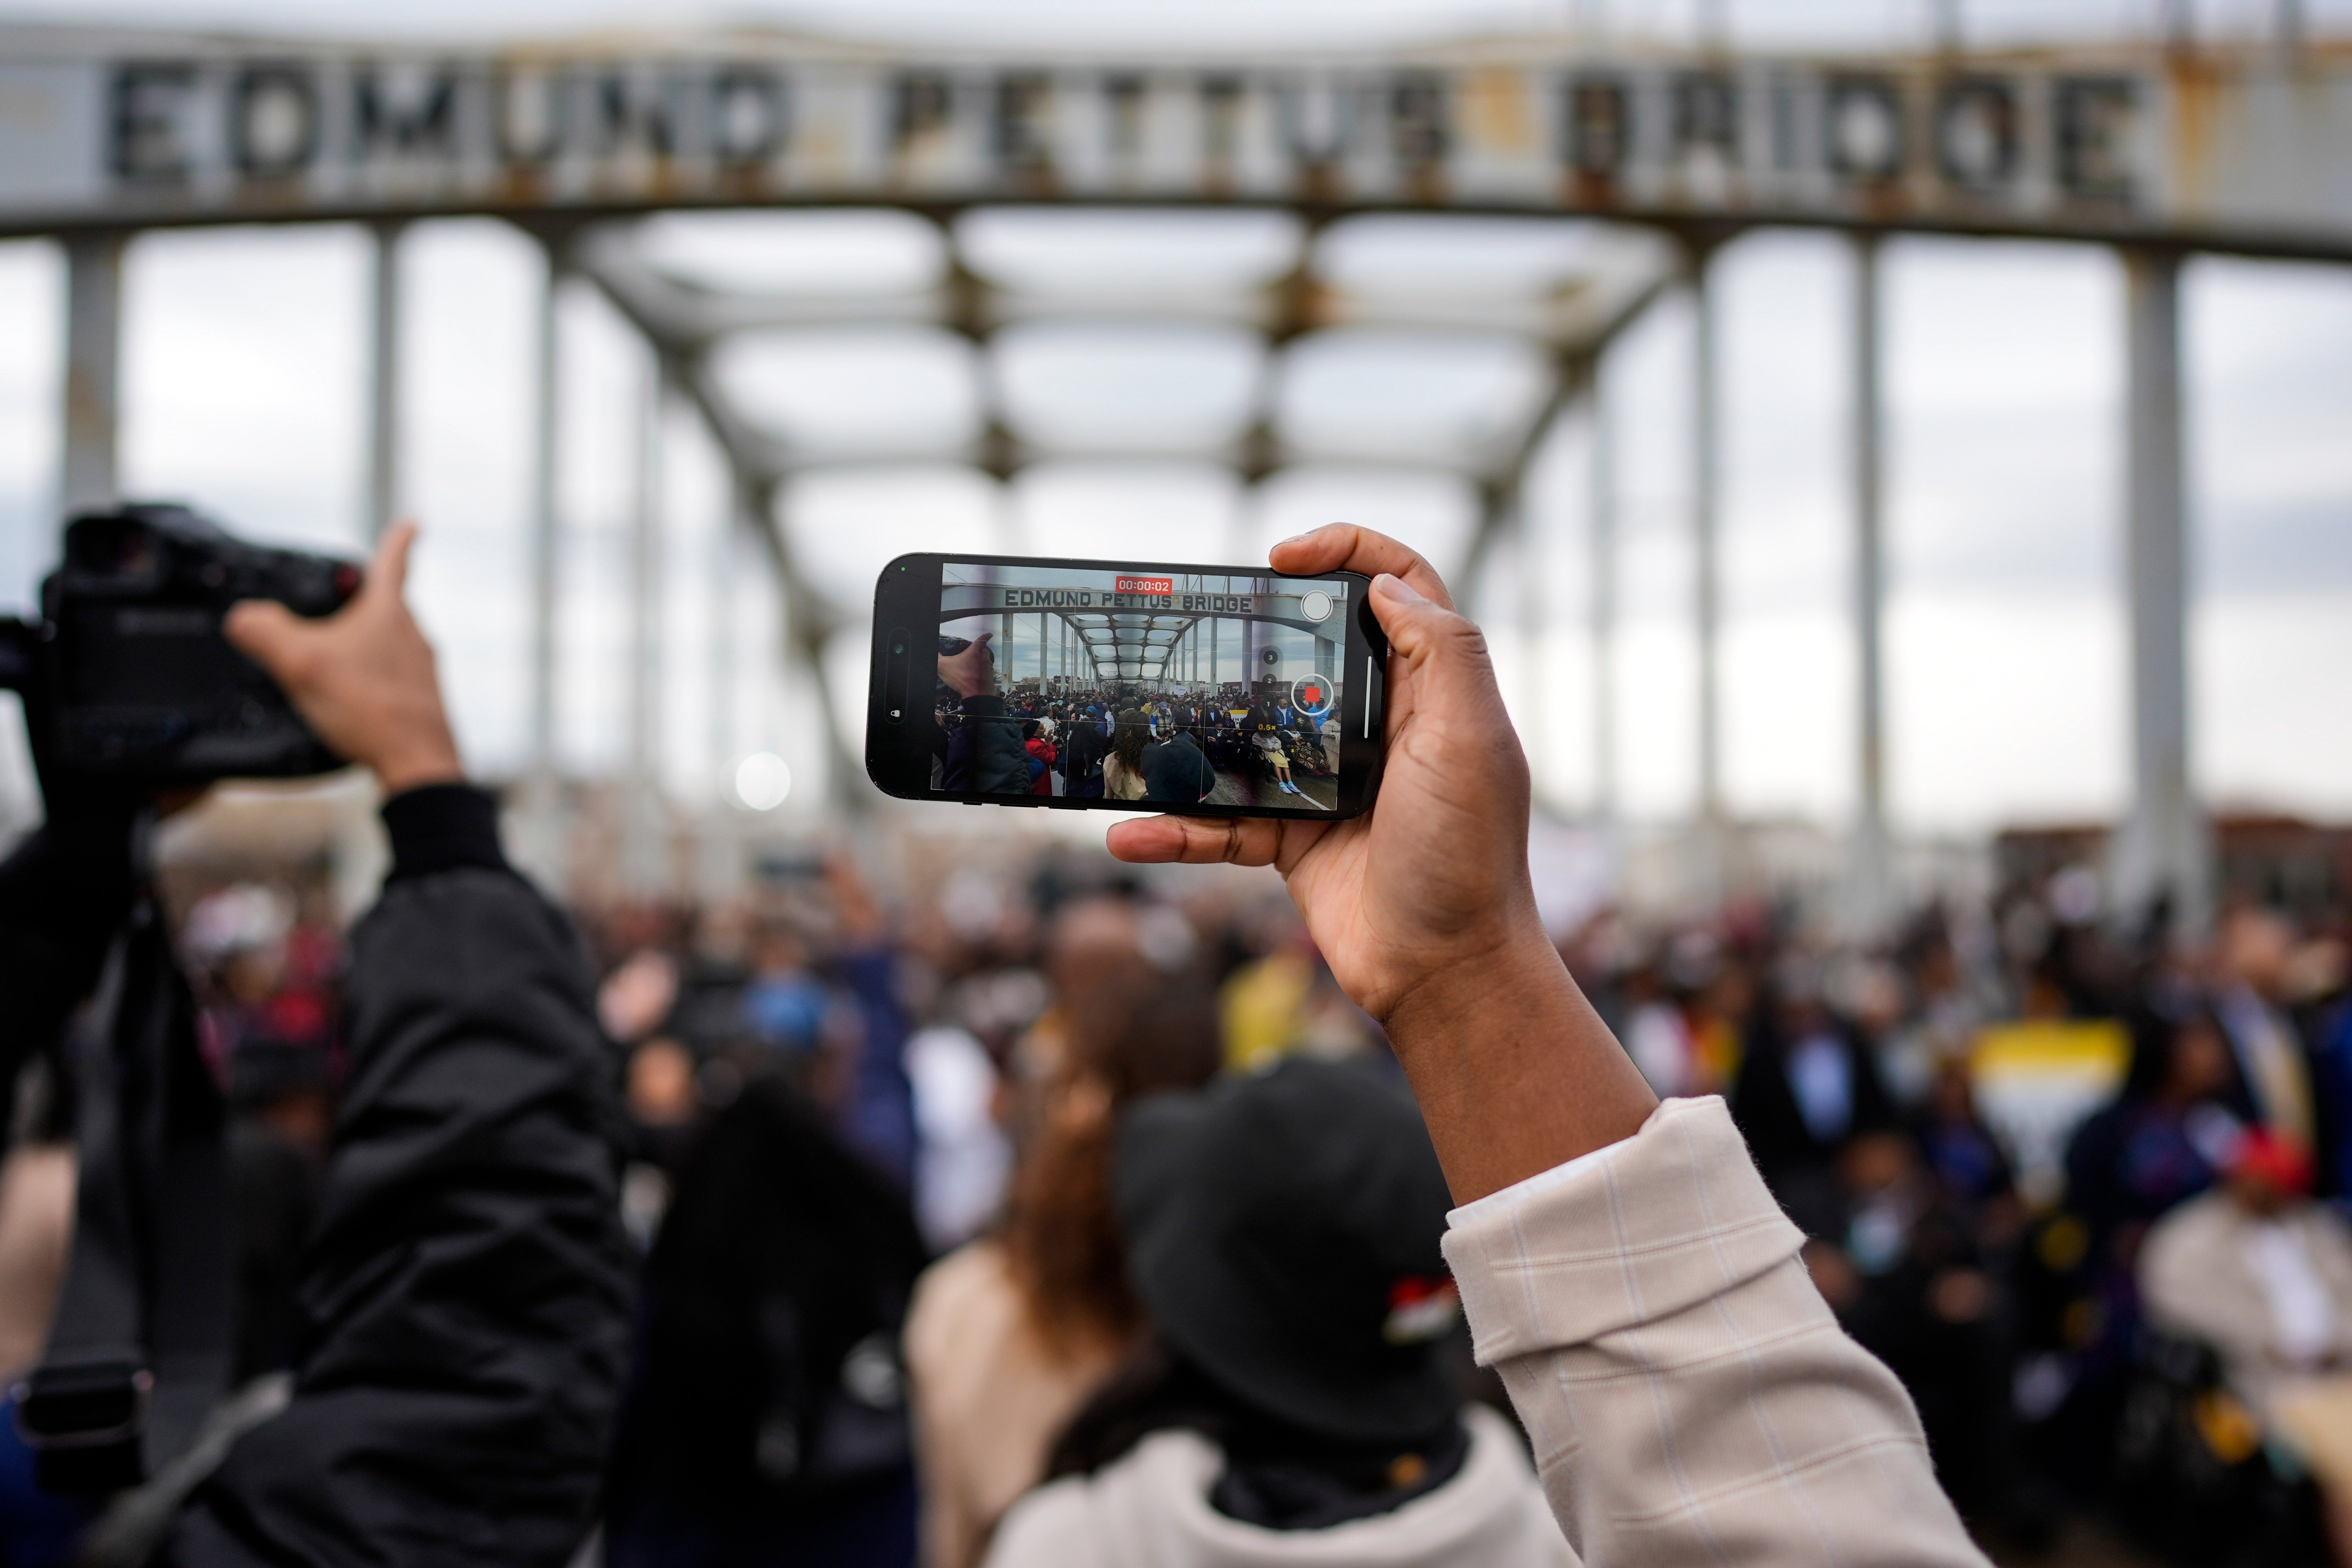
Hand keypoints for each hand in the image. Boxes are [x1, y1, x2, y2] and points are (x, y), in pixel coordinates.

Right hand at [225, 521, 462, 795]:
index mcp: (389, 612)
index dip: (399, 538)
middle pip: (388, 603)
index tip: (413, 523)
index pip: (393, 560)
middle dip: (361, 601)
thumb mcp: (301, 663)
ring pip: (390, 641)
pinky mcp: (422, 699)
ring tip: (333, 656)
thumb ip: (265, 632)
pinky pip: (391, 674)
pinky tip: (351, 696)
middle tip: (337, 604)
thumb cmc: (370, 709)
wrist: (418, 763)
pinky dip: (368, 675)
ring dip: (363, 642)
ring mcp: (422, 668)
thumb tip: (243, 617)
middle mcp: (414, 635)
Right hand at [939, 633, 995, 699]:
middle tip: (972, 654)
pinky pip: (987, 672)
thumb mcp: (943, 667)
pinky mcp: (990, 677)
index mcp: (974, 652)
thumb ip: (938, 659)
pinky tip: (975, 677)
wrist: (976, 695)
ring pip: (986, 661)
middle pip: (984, 650)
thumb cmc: (961, 678)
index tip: (989, 634)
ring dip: (981, 663)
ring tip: (972, 668)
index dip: (985, 636)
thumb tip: (936, 655)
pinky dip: (982, 672)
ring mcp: (988, 668)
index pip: (981, 640)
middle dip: (980, 651)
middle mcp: (983, 658)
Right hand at [1106, 525, 1541, 1021]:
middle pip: (1307, 652)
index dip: (1347, 553)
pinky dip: (1175, 829)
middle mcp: (1380, 728)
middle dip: (1250, 633)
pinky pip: (1220, 823)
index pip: (1397, 588)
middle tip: (1198, 625)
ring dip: (1189, 739)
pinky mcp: (1294, 838)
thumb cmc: (1471, 857)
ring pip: (1246, 738)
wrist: (1446, 972)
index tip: (1284, 557)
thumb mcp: (1470, 741)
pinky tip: (1130, 833)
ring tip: (1136, 728)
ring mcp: (1330, 783)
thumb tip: (1388, 584)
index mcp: (1428, 692)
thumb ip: (1443, 653)